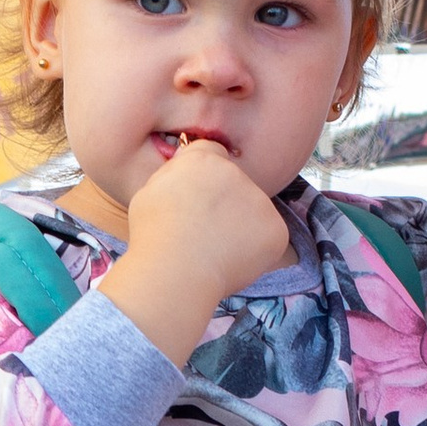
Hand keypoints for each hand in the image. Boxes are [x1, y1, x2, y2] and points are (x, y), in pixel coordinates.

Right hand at [98, 138, 292, 364]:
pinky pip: (268, 238)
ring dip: (241, 228)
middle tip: (203, 234)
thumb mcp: (151, 191)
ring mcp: (259, 200)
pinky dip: (256, 252)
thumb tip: (187, 178)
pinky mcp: (275, 228)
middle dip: (225, 205)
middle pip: (235, 185)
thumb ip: (175, 178)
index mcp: (203, 160)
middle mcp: (235, 172)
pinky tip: (230, 262)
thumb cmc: (153, 236)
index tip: (197, 202)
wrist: (174, 269)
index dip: (205, 180)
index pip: (212, 156)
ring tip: (213, 252)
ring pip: (253, 212)